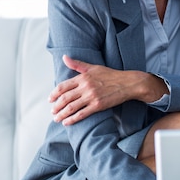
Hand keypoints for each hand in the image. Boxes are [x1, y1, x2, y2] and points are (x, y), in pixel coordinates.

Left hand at [50, 55, 166, 125]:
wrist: (128, 83)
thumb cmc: (112, 75)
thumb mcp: (94, 67)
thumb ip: (78, 64)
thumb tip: (64, 57)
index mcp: (83, 77)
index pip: (63, 86)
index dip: (54, 94)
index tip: (50, 99)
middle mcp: (86, 87)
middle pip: (65, 98)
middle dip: (56, 106)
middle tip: (53, 111)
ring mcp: (92, 97)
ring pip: (71, 107)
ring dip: (61, 114)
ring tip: (57, 118)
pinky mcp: (98, 105)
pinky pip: (82, 114)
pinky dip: (72, 119)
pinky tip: (67, 122)